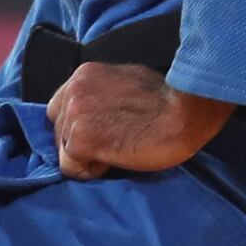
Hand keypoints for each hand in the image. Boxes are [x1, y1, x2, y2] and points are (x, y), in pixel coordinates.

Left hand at [47, 62, 232, 178]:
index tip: (104, 132)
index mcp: (84, 74)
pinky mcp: (81, 140)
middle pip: (59, 131)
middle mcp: (73, 90)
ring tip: (119, 150)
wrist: (187, 111)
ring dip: (88, 157)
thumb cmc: (169, 99)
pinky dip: (91, 171)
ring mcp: (75, 115)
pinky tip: (116, 160)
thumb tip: (97, 112)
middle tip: (114, 144)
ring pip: (64, 151)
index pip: (61, 108)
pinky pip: (71, 167)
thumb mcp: (128, 82)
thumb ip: (103, 93)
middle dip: (81, 143)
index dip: (80, 126)